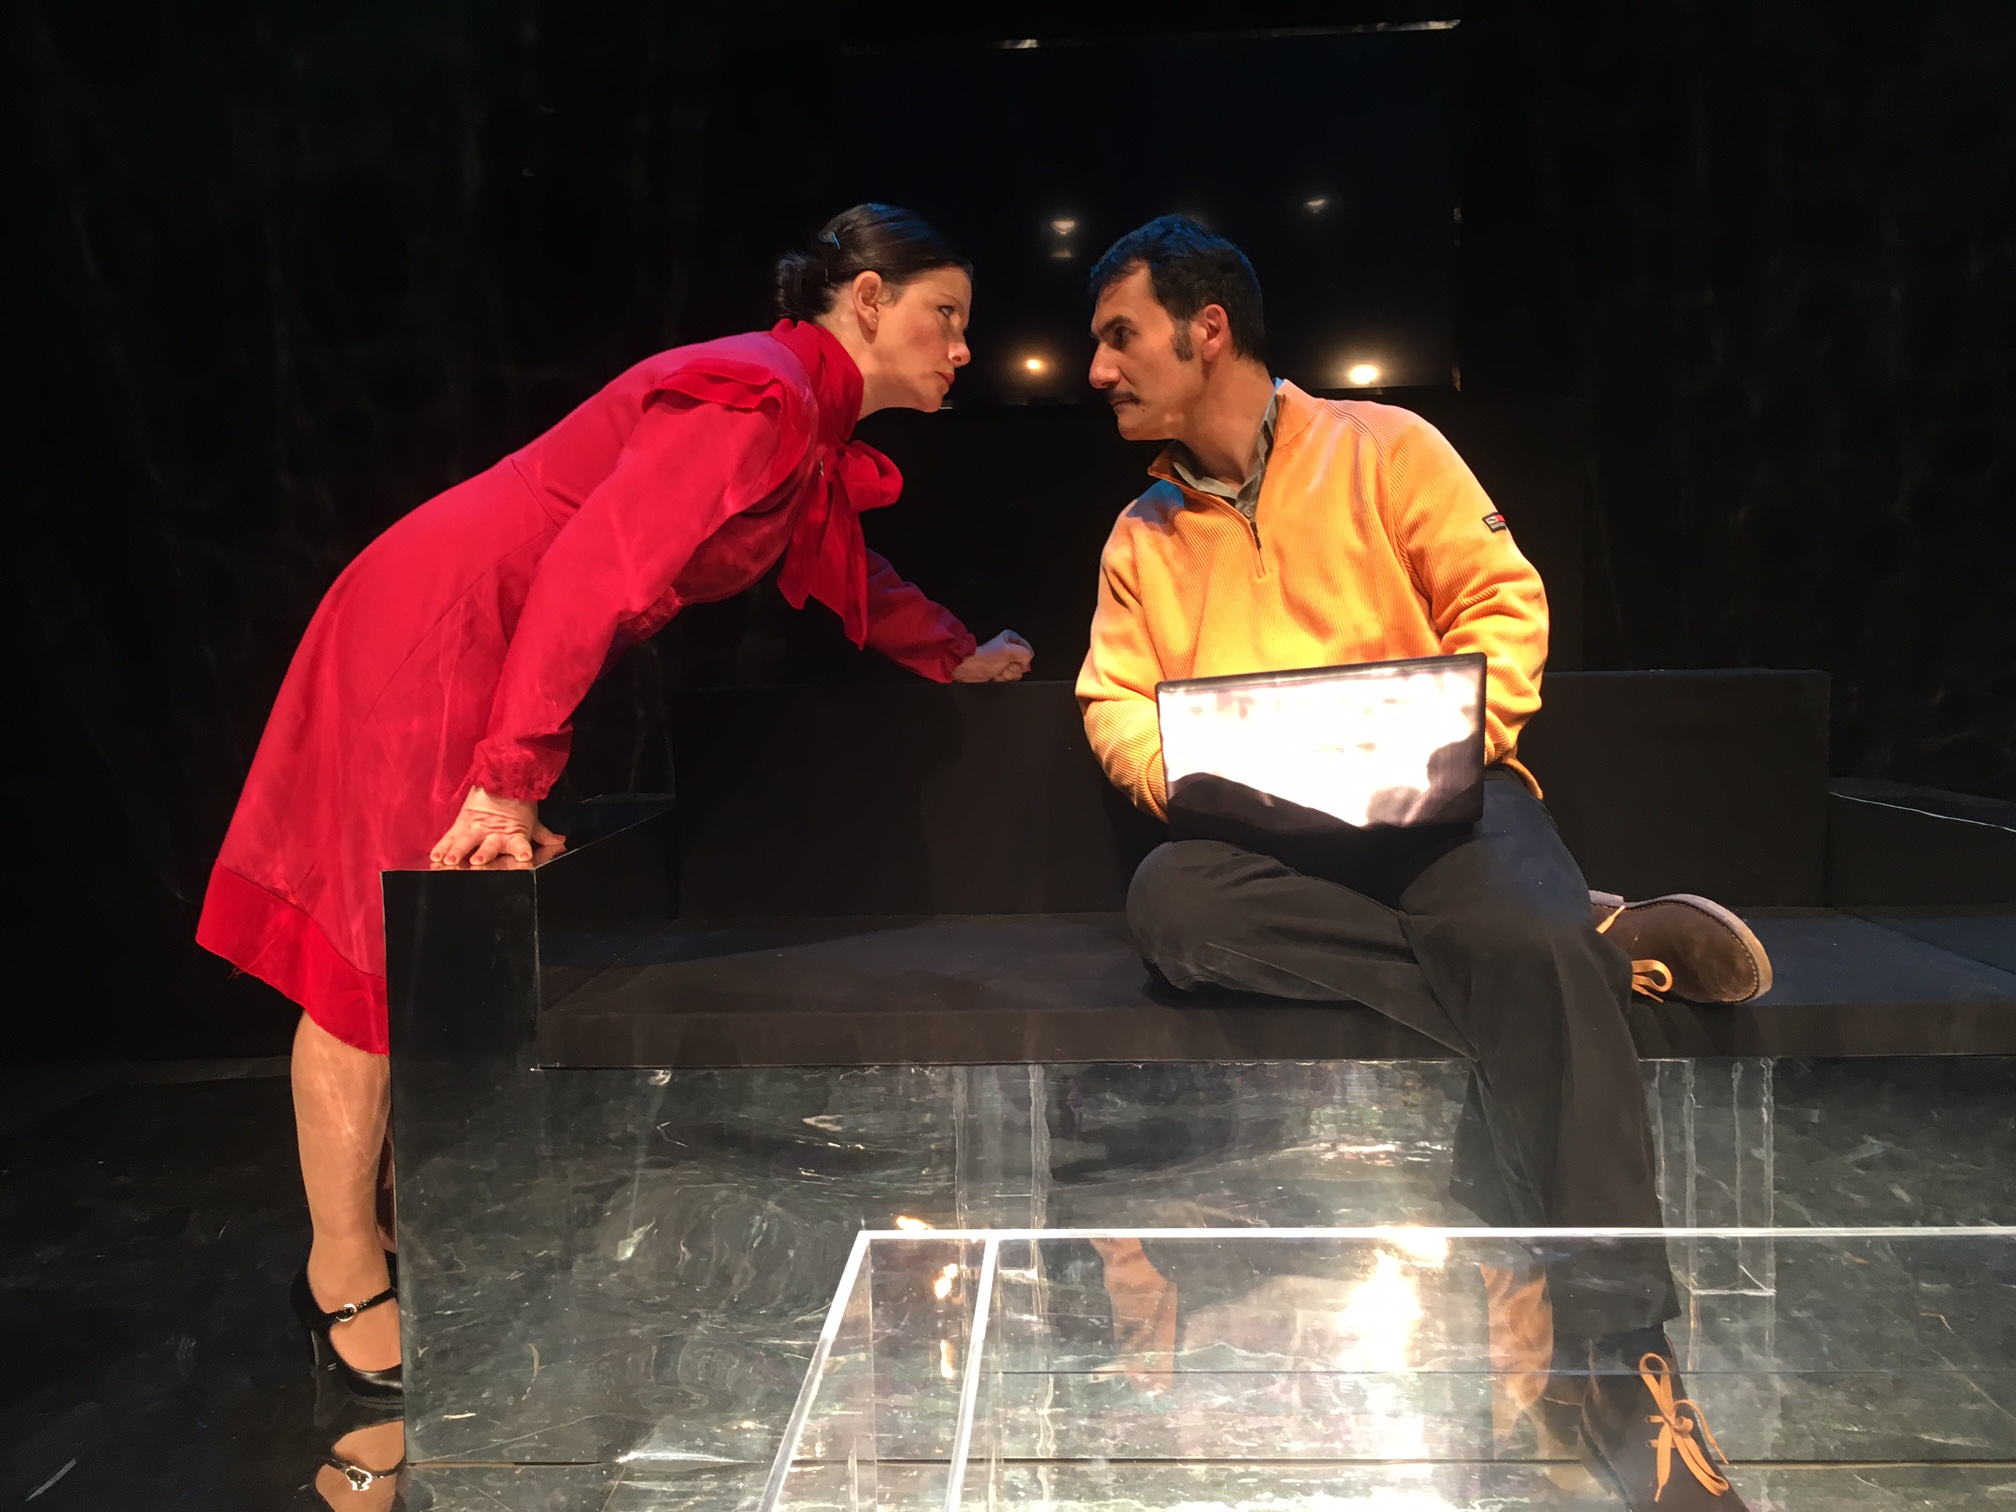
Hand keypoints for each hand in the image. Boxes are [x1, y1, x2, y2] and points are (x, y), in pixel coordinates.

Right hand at [428, 787, 565, 868]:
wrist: (504, 776)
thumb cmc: (519, 804)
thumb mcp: (532, 821)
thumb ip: (544, 835)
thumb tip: (560, 842)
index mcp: (514, 834)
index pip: (519, 844)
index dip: (522, 850)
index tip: (524, 856)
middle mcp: (495, 833)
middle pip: (489, 846)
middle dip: (484, 854)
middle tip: (478, 861)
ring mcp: (477, 828)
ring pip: (466, 842)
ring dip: (459, 851)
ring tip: (451, 860)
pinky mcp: (462, 822)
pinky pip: (450, 836)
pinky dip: (442, 846)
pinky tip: (434, 855)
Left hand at [952, 630, 1033, 682]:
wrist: (968, 668)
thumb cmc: (984, 657)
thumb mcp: (1008, 651)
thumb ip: (1025, 653)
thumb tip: (1027, 663)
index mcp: (1012, 639)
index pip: (1028, 653)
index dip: (1022, 660)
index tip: (1012, 660)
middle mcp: (1010, 649)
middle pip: (1023, 665)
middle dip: (1012, 669)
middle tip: (1002, 665)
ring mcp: (1005, 661)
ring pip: (1016, 673)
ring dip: (1007, 675)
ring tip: (997, 671)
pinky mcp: (1000, 671)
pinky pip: (1009, 679)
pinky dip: (1002, 680)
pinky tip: (995, 676)